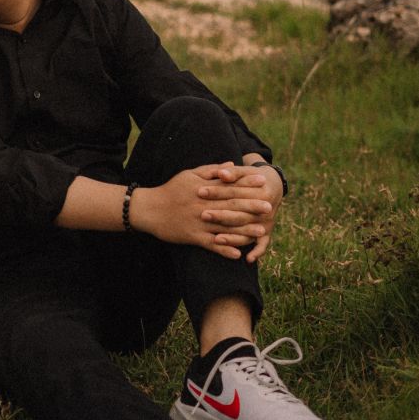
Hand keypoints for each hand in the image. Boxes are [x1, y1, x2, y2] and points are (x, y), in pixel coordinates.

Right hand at [130, 164, 273, 259]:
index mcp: (203, 189)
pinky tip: (238, 254)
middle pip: (231, 205)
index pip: (229, 185)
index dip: (246, 183)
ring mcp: (199, 222)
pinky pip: (211, 244)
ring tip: (262, 231)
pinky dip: (224, 249)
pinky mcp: (193, 237)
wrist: (149, 209)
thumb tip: (231, 165)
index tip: (262, 182)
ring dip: (244, 230)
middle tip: (269, 207)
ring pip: (225, 226)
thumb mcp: (189, 175)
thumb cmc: (171, 190)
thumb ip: (211, 171)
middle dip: (251, 206)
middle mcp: (203, 205)